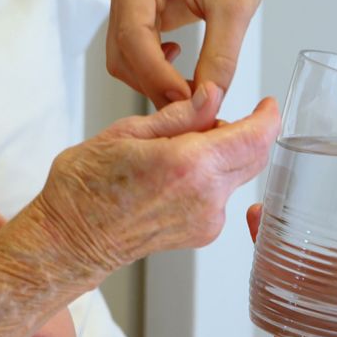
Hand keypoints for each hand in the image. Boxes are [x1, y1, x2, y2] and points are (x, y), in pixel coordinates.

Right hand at [30, 81, 279, 281]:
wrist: (68, 240)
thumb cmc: (84, 188)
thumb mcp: (125, 133)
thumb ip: (178, 115)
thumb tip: (210, 97)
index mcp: (188, 164)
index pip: (254, 136)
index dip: (267, 116)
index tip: (267, 103)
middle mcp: (205, 196)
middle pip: (254, 157)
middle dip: (245, 132)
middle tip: (209, 118)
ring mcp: (206, 219)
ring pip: (237, 176)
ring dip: (223, 155)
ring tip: (176, 149)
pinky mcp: (201, 234)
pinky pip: (221, 196)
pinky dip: (209, 178)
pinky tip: (172, 175)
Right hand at [103, 0, 276, 107]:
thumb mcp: (235, 9)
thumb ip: (219, 59)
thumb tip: (207, 101)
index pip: (133, 35)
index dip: (157, 76)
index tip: (187, 102)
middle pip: (122, 50)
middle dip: (156, 83)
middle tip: (194, 106)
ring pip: (124, 56)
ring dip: (154, 80)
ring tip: (192, 91)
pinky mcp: (134, 8)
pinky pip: (134, 50)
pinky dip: (156, 69)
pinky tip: (181, 68)